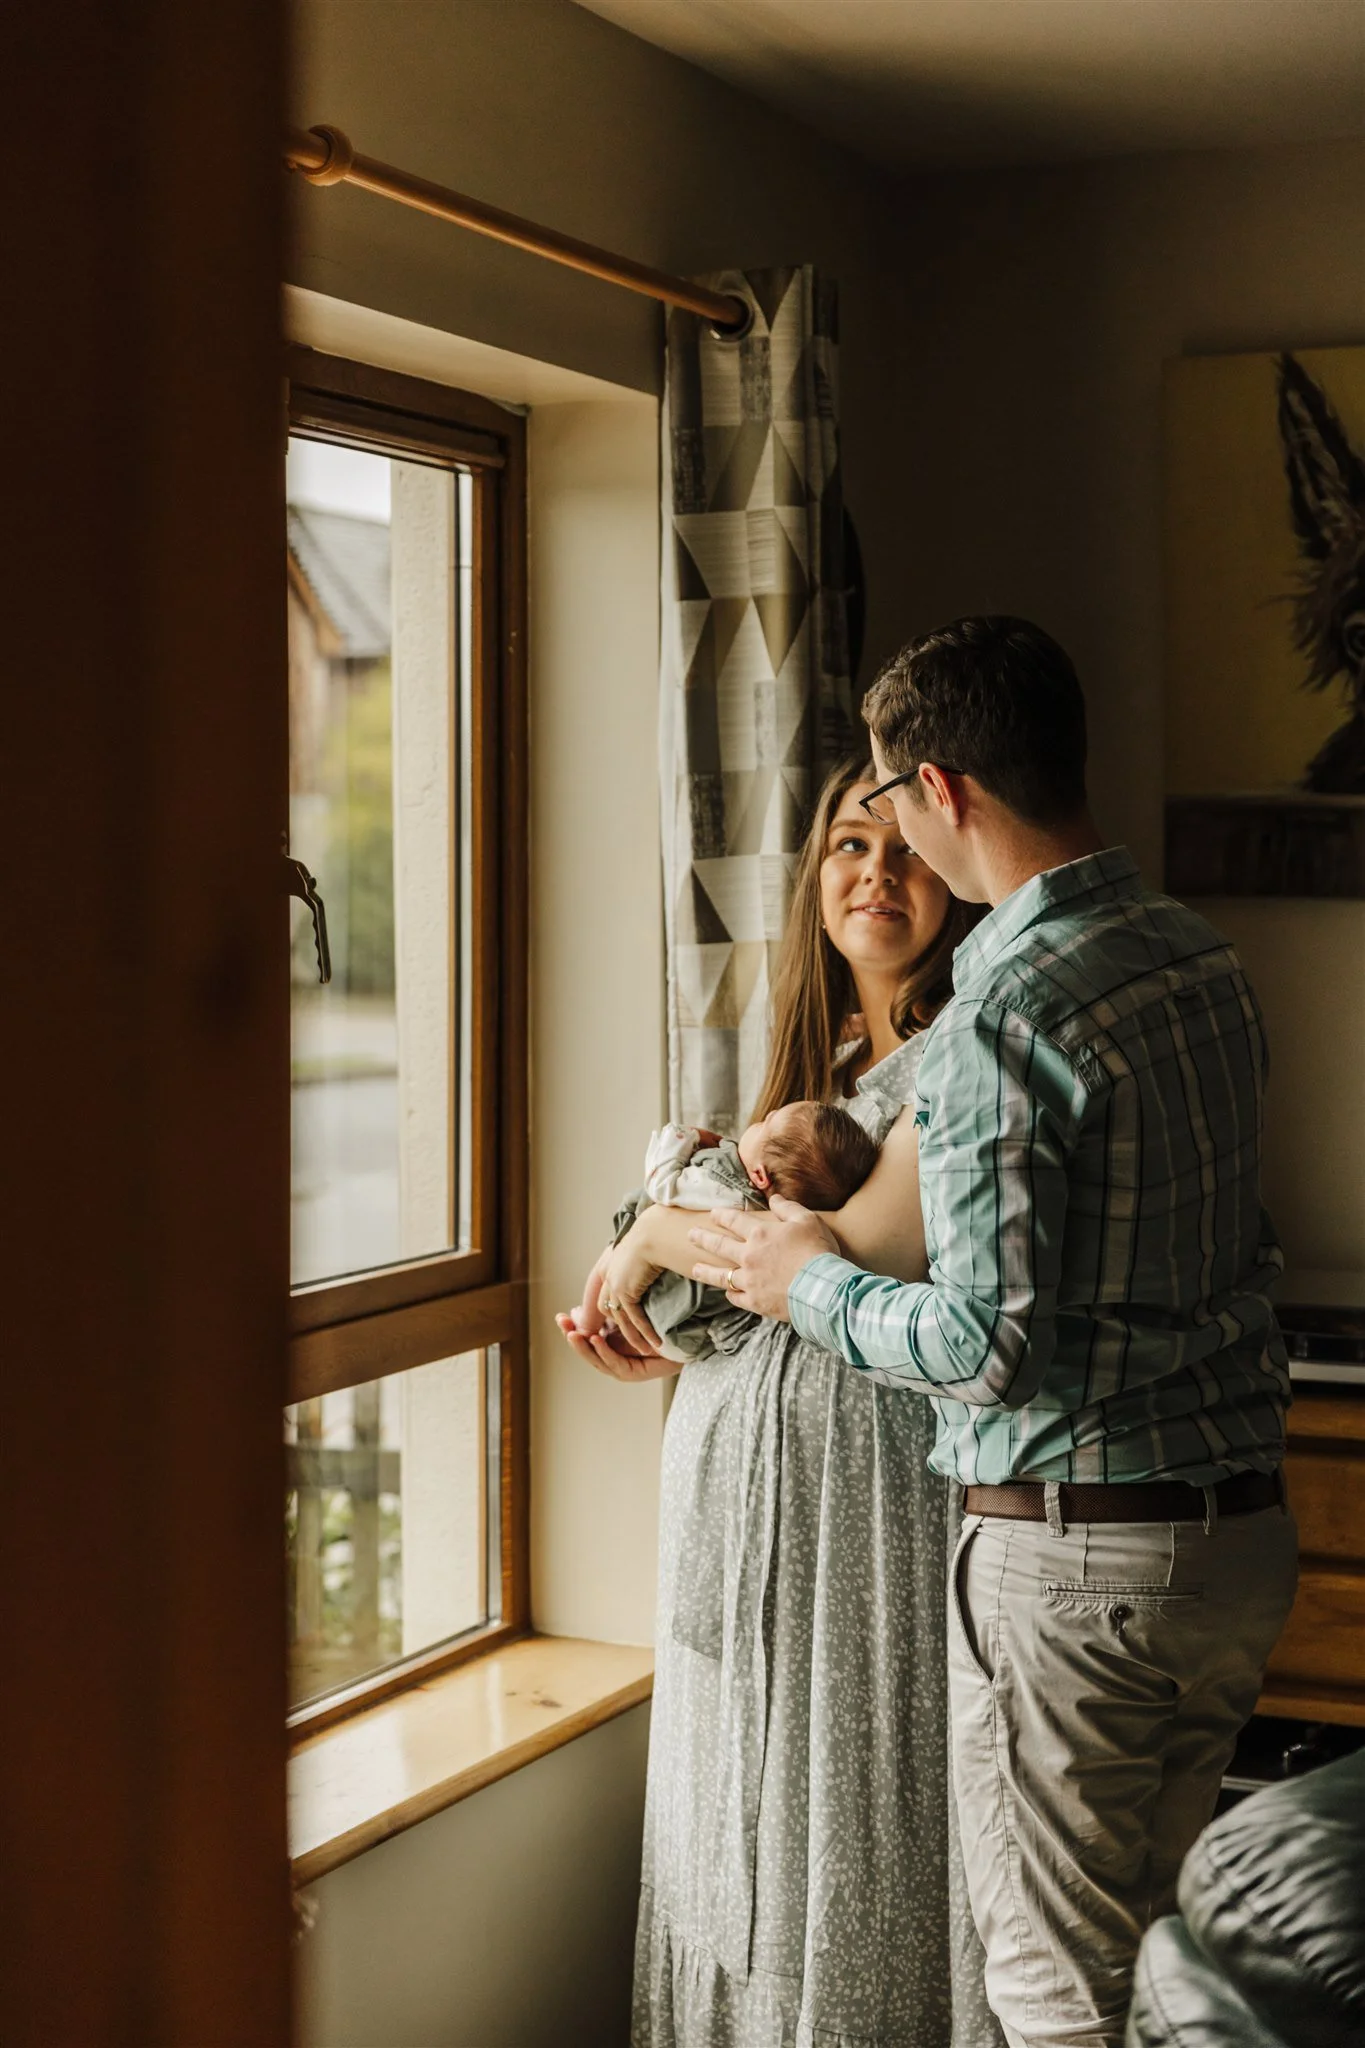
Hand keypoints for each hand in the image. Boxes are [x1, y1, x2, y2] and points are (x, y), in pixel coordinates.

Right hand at [554, 1310, 681, 1381]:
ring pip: (599, 1360)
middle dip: (574, 1337)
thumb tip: (584, 1303)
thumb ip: (610, 1305)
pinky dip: (605, 1352)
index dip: (573, 1327)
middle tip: (562, 1324)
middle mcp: (619, 1355)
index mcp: (614, 1340)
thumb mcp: (630, 1303)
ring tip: (573, 1333)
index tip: (560, 1316)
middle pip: (590, 1349)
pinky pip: (617, 1365)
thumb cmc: (662, 1310)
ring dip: (584, 1347)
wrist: (691, 1325)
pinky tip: (595, 1339)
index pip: (587, 1336)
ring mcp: (628, 1366)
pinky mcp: (639, 1373)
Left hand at [595, 1217, 666, 1356]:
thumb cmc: (655, 1238)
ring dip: (634, 1337)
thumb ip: (640, 1265)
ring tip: (648, 1350)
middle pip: (607, 1310)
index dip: (612, 1312)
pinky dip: (645, 1332)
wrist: (654, 1232)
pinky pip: (634, 1318)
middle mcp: (608, 1277)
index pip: (605, 1296)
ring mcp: (613, 1285)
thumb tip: (648, 1270)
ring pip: (621, 1320)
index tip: (618, 1326)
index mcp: (610, 1267)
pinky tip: (656, 1343)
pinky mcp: (624, 1291)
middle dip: (616, 1329)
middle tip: (631, 1343)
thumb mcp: (643, 1254)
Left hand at [689, 1196, 839, 1321]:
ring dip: (706, 1271)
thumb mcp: (807, 1220)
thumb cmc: (817, 1251)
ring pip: (721, 1275)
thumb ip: (788, 1207)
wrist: (822, 1288)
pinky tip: (727, 1292)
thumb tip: (774, 1198)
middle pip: (719, 1245)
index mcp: (760, 1234)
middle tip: (691, 1235)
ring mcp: (749, 1280)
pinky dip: (730, 1294)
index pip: (734, 1220)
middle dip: (703, 1239)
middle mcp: (748, 1256)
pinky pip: (736, 1297)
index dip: (722, 1215)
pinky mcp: (755, 1301)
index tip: (712, 1214)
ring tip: (695, 1269)